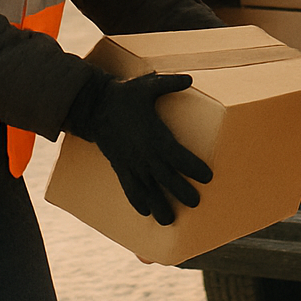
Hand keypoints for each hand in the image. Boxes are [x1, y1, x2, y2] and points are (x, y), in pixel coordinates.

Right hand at [88, 73, 212, 225]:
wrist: (93, 107)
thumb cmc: (124, 95)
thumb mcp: (147, 85)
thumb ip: (168, 83)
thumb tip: (189, 79)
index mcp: (154, 135)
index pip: (178, 155)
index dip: (192, 167)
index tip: (207, 177)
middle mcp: (144, 153)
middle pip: (166, 177)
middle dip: (181, 191)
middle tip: (196, 203)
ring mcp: (131, 162)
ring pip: (147, 188)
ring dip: (158, 205)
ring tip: (169, 221)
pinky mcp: (120, 165)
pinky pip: (129, 187)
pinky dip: (136, 201)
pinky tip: (144, 212)